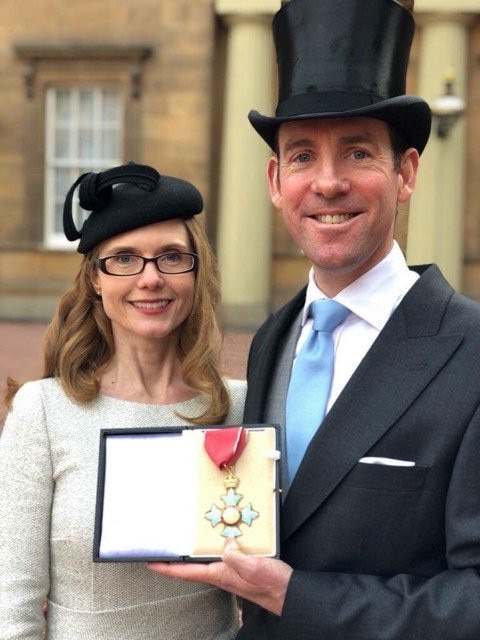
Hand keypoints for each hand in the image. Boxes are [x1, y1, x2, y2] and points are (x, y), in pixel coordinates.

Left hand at [147, 537, 292, 615]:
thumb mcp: (252, 567)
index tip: (150, 562)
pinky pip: (225, 552)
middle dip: (177, 558)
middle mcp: (222, 572)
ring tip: (184, 541)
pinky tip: (221, 536)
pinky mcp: (241, 565)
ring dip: (195, 552)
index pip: (187, 572)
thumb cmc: (270, 585)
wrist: (288, 592)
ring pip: (208, 558)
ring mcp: (231, 569)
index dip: (167, 567)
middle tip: (163, 548)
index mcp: (220, 574)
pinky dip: (217, 544)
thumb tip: (224, 543)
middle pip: (193, 566)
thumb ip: (235, 556)